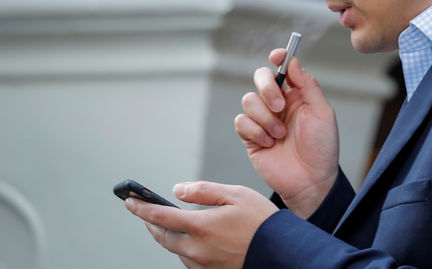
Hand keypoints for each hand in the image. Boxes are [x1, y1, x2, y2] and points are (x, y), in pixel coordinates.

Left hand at [125, 181, 275, 268]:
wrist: (281, 251)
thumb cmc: (262, 220)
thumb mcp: (236, 194)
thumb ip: (204, 191)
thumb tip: (177, 190)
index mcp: (201, 226)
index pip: (161, 217)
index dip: (142, 208)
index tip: (130, 201)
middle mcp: (197, 249)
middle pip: (162, 237)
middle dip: (150, 224)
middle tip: (144, 213)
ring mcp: (203, 264)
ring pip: (175, 250)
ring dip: (167, 237)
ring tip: (167, 225)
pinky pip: (189, 261)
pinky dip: (183, 249)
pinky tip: (191, 241)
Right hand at [235, 50, 338, 217]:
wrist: (311, 181)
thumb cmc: (322, 148)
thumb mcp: (322, 113)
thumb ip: (308, 85)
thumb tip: (293, 62)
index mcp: (297, 95)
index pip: (282, 68)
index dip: (278, 58)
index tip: (276, 56)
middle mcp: (278, 104)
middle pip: (260, 78)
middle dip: (266, 88)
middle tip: (279, 105)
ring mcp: (263, 119)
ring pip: (249, 100)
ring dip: (265, 118)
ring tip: (280, 135)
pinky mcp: (251, 137)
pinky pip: (242, 122)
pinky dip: (256, 131)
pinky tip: (269, 144)